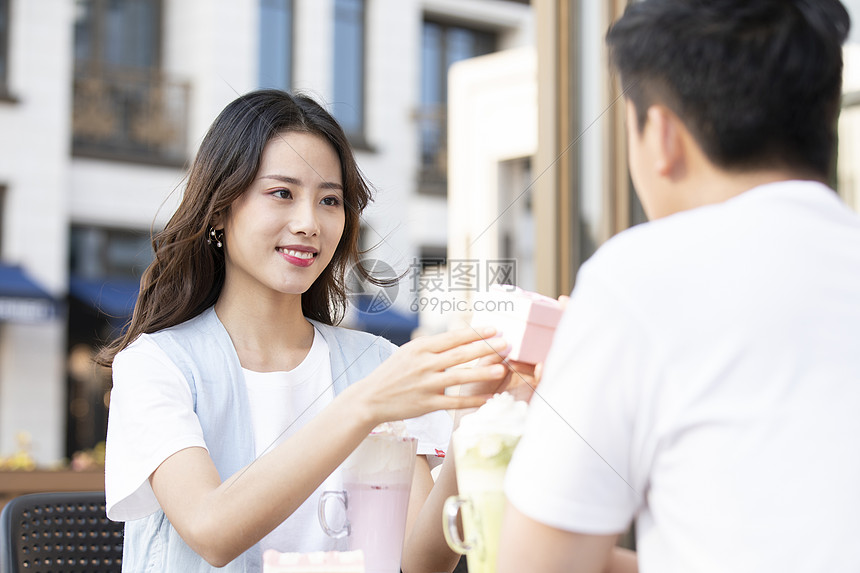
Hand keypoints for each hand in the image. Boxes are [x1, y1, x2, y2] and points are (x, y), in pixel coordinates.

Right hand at [350, 327, 509, 424]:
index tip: (495, 329)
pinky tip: (489, 398)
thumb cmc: (393, 373)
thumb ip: (433, 346)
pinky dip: (473, 401)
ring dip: (483, 372)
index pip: (453, 337)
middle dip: (485, 348)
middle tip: (507, 344)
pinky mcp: (427, 404)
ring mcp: (426, 385)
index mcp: (420, 347)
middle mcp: (425, 364)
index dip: (476, 333)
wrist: (370, 398)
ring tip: (502, 369)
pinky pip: (455, 402)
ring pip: (460, 377)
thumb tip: (460, 338)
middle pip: (461, 355)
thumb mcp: (409, 352)